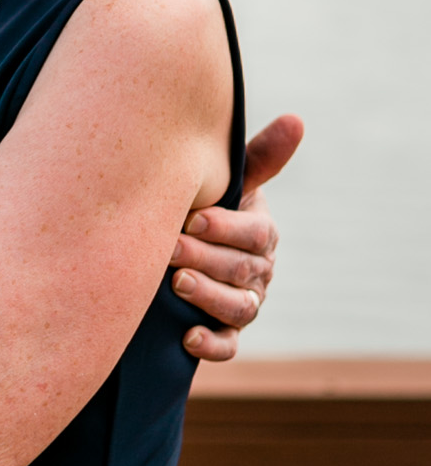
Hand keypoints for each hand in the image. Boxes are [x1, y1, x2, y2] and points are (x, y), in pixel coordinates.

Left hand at [172, 113, 303, 360]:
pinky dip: (210, 344)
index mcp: (261, 232)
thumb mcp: (226, 183)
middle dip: (206, 258)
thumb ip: (257, 158)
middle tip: (170, 248)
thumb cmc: (203, 207)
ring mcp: (243, 303)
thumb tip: (297, 119)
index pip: (256, 234)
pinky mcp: (223, 332)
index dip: (227, 227)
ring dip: (208, 297)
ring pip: (239, 308)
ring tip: (177, 284)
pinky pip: (227, 346)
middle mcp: (258, 271)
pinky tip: (187, 337)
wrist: (167, 248)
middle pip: (243, 270)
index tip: (193, 217)